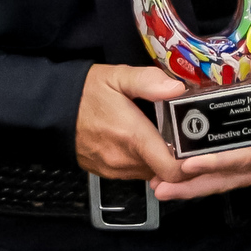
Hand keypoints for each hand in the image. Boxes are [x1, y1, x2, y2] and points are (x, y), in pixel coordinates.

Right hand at [74, 62, 188, 182]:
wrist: (50, 110)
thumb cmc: (86, 91)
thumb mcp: (117, 77)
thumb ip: (149, 81)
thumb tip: (177, 88)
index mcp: (133, 137)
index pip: (172, 169)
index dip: (192, 164)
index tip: (200, 147)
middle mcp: (125, 160)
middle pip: (166, 172)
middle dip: (180, 158)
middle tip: (189, 136)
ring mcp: (114, 169)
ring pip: (151, 173)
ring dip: (161, 160)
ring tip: (167, 136)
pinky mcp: (106, 172)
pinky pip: (135, 172)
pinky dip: (145, 162)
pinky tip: (144, 142)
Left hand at [151, 47, 250, 198]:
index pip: (248, 158)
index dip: (218, 162)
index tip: (188, 164)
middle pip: (231, 179)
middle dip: (195, 185)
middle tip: (161, 187)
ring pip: (228, 183)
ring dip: (195, 187)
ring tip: (162, 188)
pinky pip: (232, 178)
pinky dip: (207, 179)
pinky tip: (183, 180)